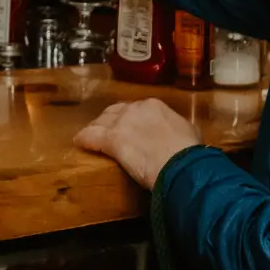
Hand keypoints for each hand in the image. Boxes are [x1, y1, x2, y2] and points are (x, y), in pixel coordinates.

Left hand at [73, 99, 202, 190]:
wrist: (181, 164)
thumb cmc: (189, 152)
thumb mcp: (188, 132)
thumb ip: (176, 128)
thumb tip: (177, 134)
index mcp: (154, 106)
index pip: (136, 109)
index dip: (130, 119)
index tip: (130, 127)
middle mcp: (135, 109)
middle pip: (115, 112)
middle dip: (110, 120)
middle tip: (108, 131)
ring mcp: (121, 123)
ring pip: (101, 122)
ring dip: (96, 129)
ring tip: (91, 136)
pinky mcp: (111, 139)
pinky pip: (91, 136)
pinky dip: (84, 139)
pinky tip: (79, 142)